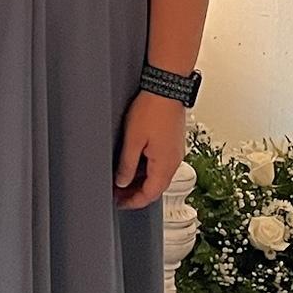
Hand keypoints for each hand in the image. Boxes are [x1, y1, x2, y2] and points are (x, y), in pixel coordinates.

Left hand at [114, 90, 186, 209]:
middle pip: (155, 187)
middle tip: (117, 193)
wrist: (167, 88)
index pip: (150, 194)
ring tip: (122, 179)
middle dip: (135, 193)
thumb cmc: (152, 109)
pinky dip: (146, 169)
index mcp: (165, 165)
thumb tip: (122, 182)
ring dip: (140, 181)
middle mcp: (174, 161)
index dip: (133, 202)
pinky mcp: (172, 143)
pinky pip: (160, 163)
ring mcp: (174, 152)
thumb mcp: (133, 140)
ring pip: (157, 175)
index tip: (119, 203)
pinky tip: (133, 164)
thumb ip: (127, 165)